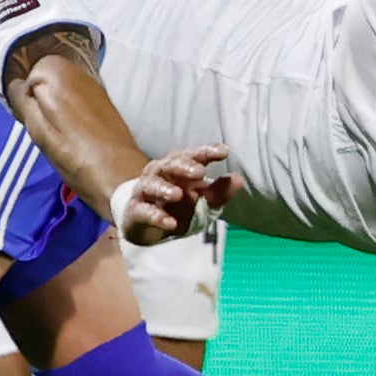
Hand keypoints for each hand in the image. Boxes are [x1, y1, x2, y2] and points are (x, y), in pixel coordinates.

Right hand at [115, 147, 239, 245]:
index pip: (193, 155)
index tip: (224, 151)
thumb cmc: (178, 206)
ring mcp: (145, 191)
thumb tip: (240, 179)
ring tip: (177, 194)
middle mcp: (160, 174)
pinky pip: (144, 211)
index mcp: (179, 167)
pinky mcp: (135, 211)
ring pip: (151, 185)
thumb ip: (219, 192)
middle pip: (170, 164)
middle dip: (184, 166)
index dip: (207, 151)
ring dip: (164, 189)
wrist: (147, 224)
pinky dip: (156, 216)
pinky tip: (169, 222)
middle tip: (199, 172)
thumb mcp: (202, 201)